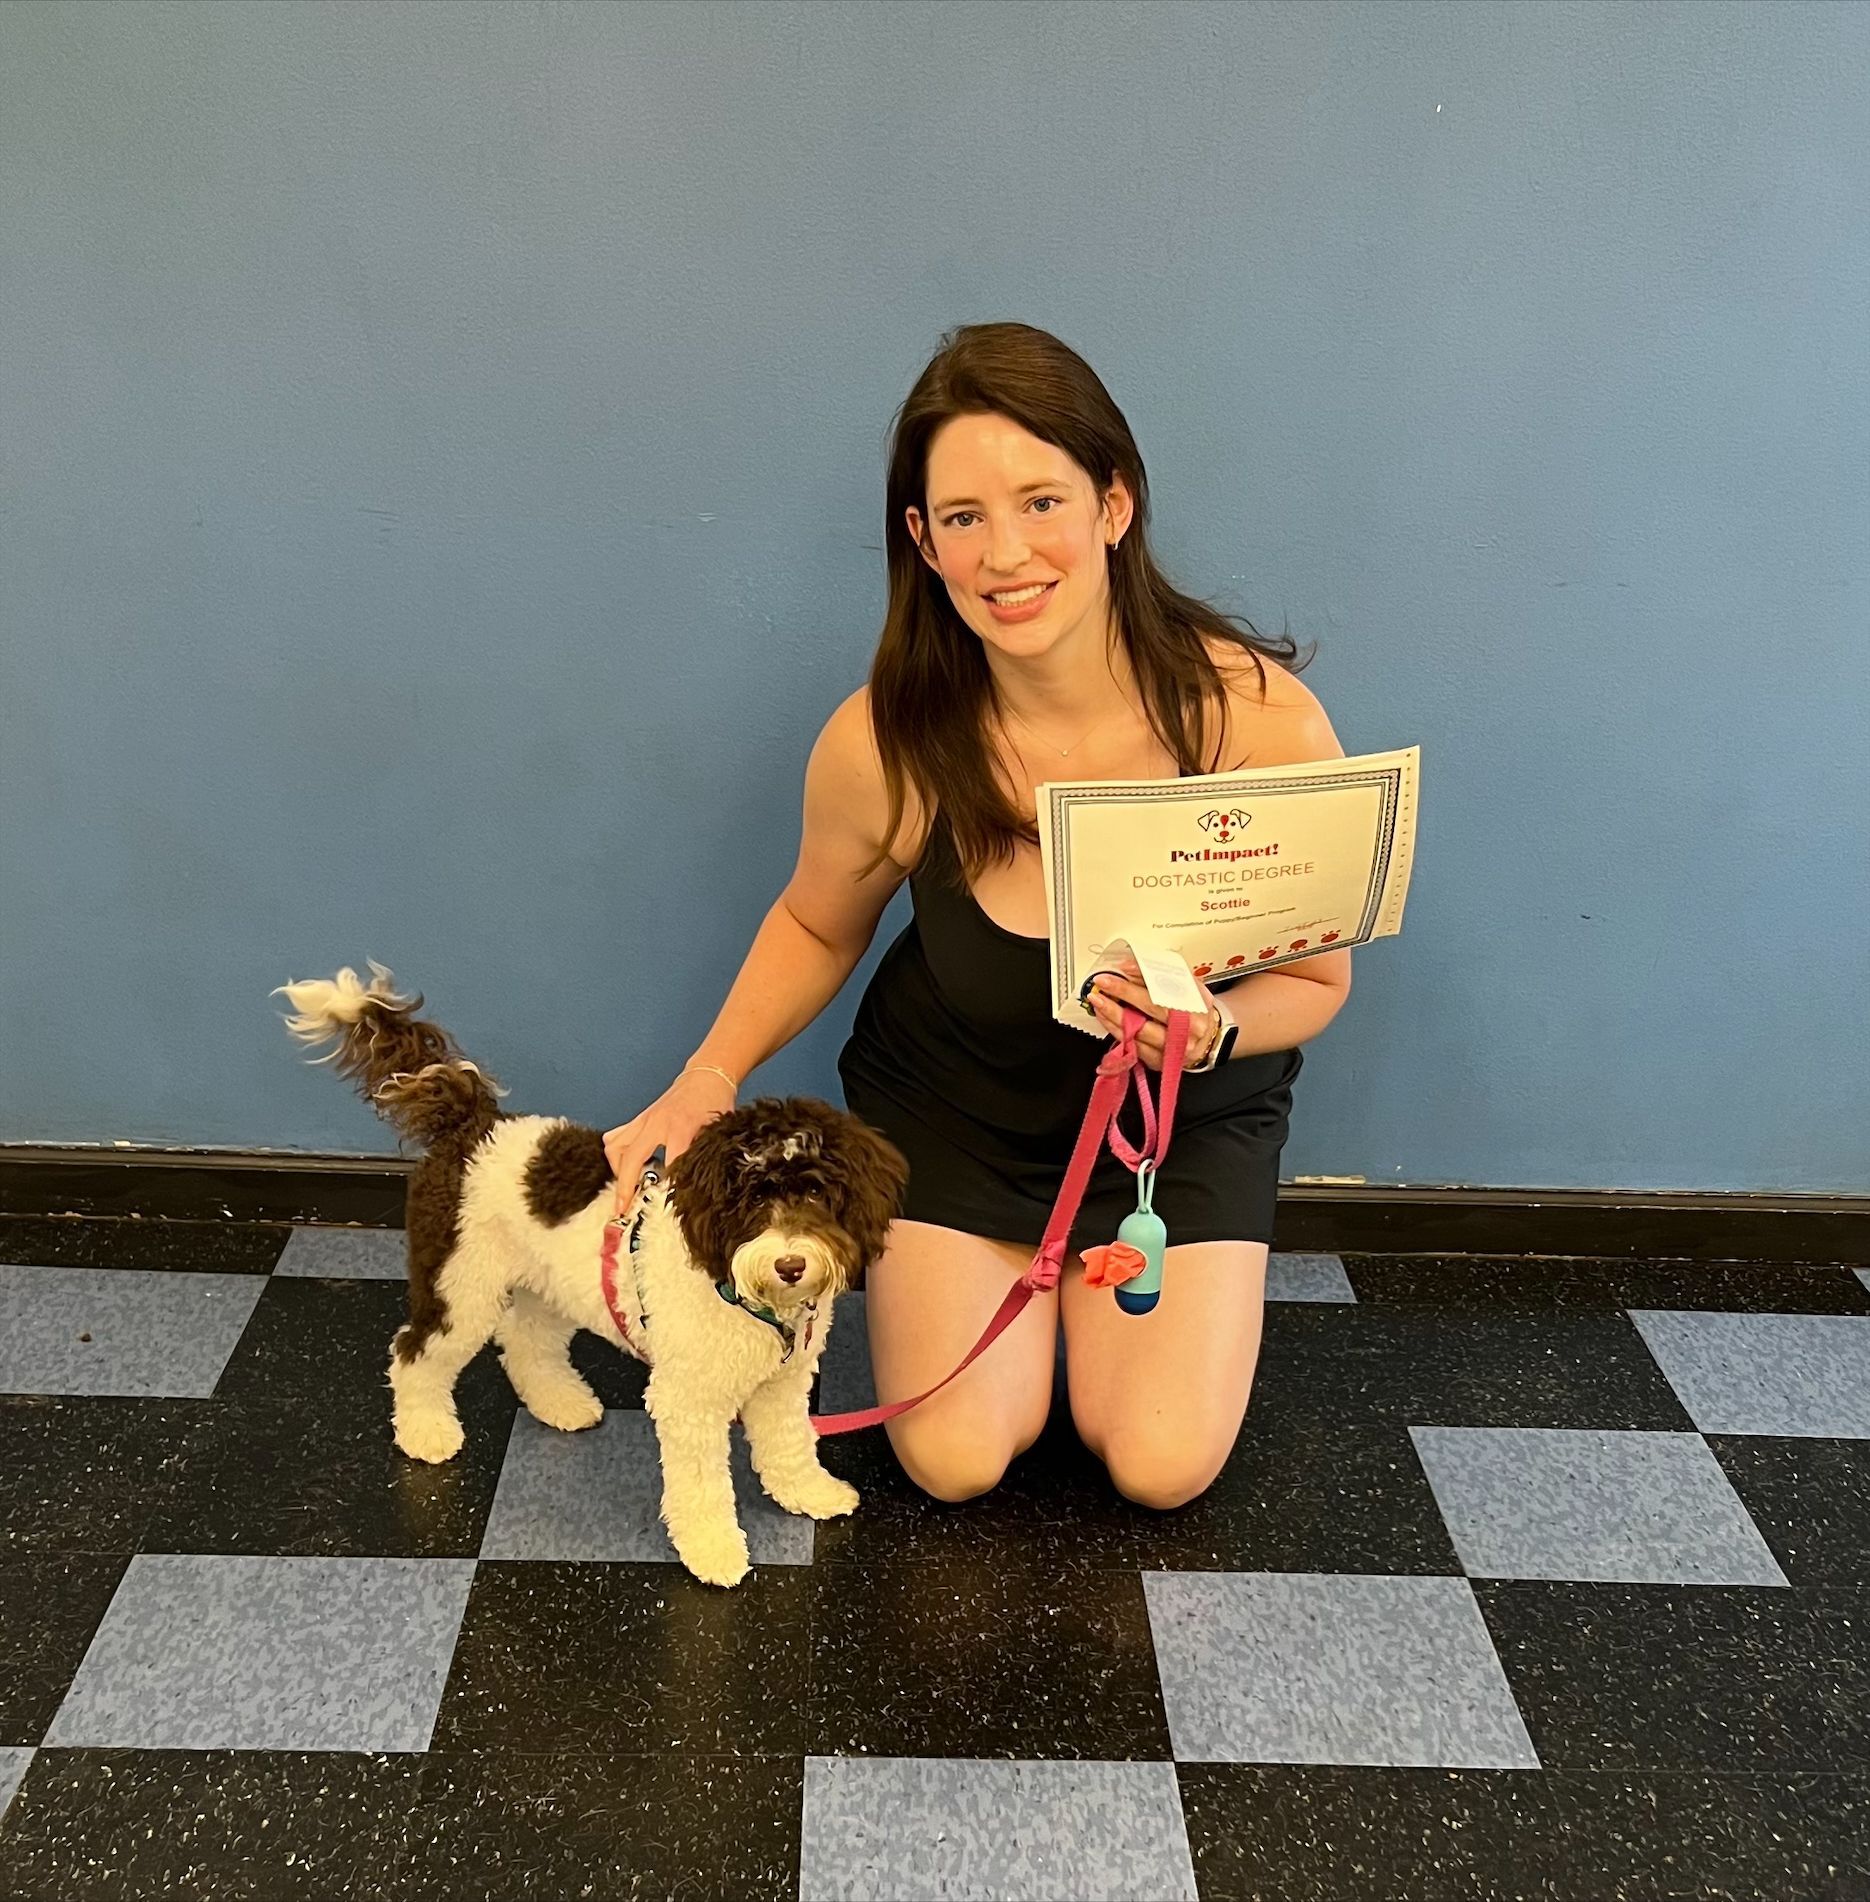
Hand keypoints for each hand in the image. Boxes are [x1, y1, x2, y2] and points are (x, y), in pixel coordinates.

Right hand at [604, 1068, 736, 1212]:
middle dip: (625, 1186)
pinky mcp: (639, 1119)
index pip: (671, 1163)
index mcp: (681, 1127)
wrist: (706, 1077)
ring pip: (616, 1147)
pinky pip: (616, 1137)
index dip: (666, 1187)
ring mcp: (644, 1120)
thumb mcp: (716, 1131)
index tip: (662, 1207)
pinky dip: (616, 1154)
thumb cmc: (714, 1104)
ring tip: (626, 1188)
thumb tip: (693, 1186)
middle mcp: (656, 1123)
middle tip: (622, 1209)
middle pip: (632, 1158)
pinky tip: (625, 1166)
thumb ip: (702, 1156)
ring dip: (617, 1170)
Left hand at [1085, 965, 1219, 1073]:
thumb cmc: (1196, 1008)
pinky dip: (1116, 1031)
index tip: (1116, 974)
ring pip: (1134, 1036)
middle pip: (1145, 1020)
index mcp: (1195, 1012)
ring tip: (1098, 1002)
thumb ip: (1160, 975)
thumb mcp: (1188, 985)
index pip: (1159, 999)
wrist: (1210, 1036)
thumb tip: (1129, 967)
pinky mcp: (1159, 1062)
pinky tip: (1107, 1019)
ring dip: (1111, 1018)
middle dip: (1117, 1003)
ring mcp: (1170, 1051)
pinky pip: (1131, 1047)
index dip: (1134, 988)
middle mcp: (1184, 1035)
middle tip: (1100, 988)